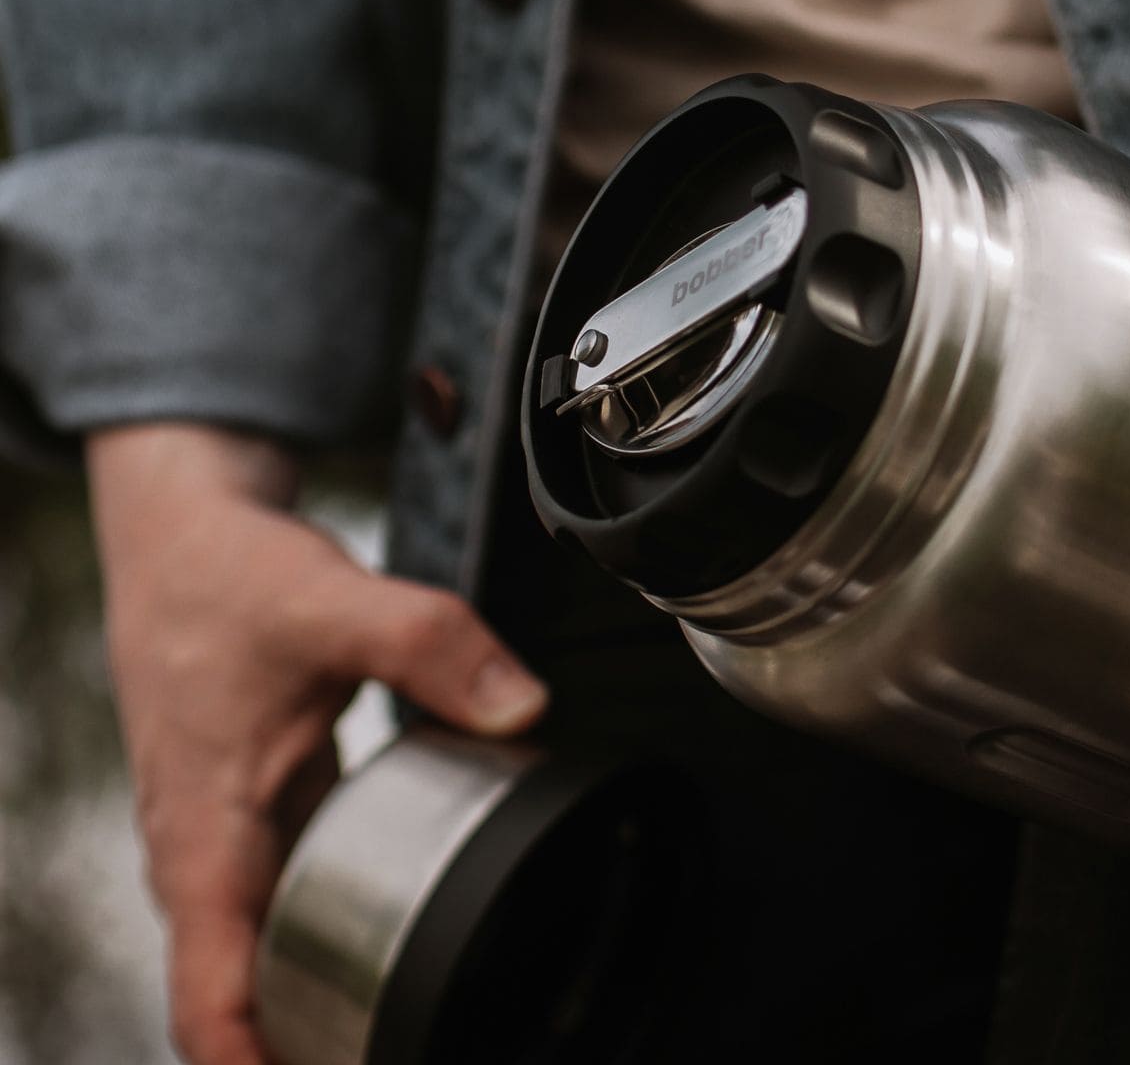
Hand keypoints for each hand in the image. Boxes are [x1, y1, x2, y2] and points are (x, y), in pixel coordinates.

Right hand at [89, 424, 548, 1064]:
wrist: (181, 541)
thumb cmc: (230, 579)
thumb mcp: (331, 600)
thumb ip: (431, 646)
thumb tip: (522, 710)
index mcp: (205, 835)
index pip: (209, 995)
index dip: (257, 1062)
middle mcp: (204, 859)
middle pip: (237, 1000)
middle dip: (305, 1048)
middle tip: (406, 1056)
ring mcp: (224, 846)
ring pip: (256, 962)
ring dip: (314, 1006)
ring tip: (406, 1031)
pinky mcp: (252, 825)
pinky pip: (278, 911)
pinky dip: (321, 942)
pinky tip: (395, 942)